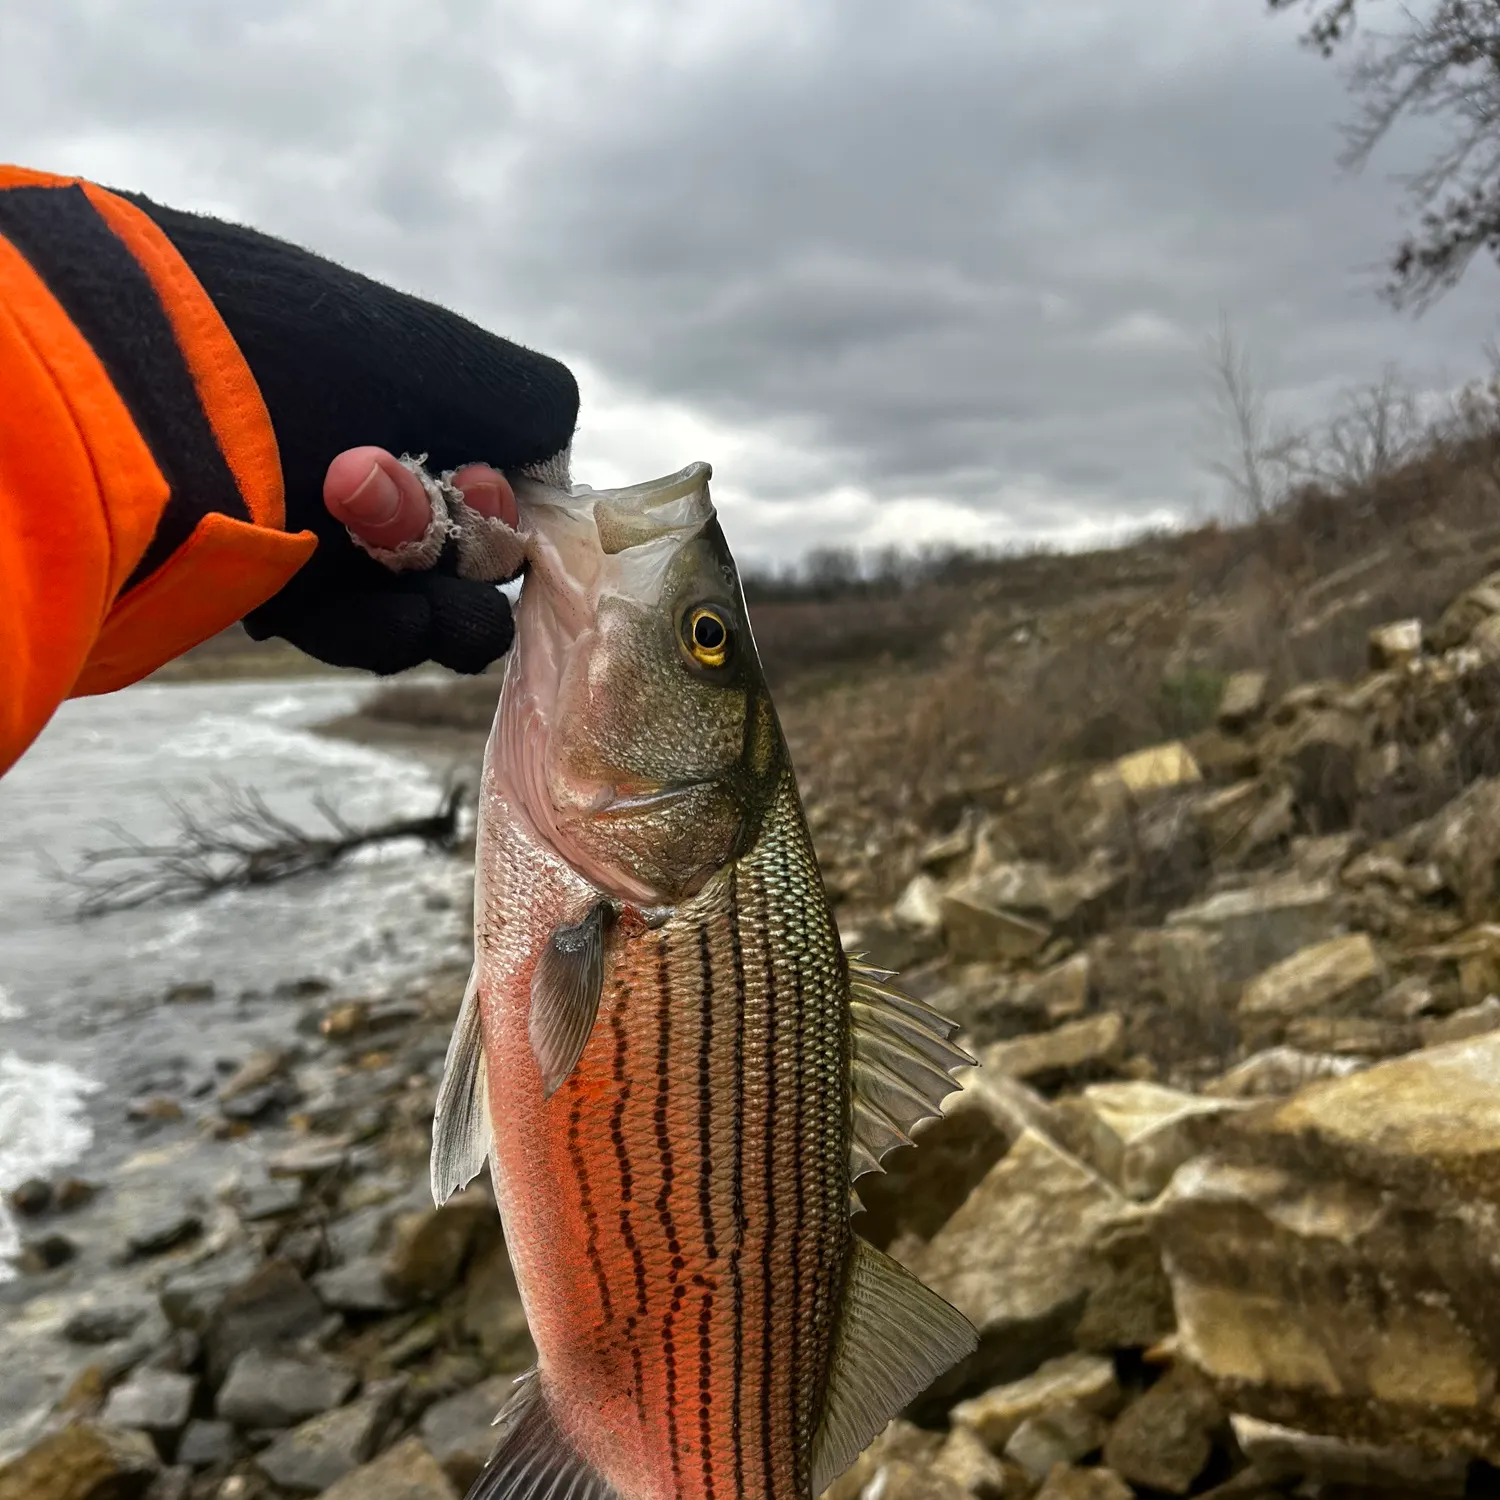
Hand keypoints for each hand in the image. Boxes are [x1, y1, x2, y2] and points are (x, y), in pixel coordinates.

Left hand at [124, 192, 576, 674]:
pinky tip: (358, 600)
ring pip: (444, 609)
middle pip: (480, 552)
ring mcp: (330, 537)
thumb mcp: (435, 352)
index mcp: (400, 395)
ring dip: (441, 599)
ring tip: (381, 565)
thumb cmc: (291, 359)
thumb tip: (551, 461)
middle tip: (434, 514)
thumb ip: (527, 396)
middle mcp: (370, 464)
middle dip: (472, 547)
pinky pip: (384, 637)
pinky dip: (388, 626)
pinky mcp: (288, 599)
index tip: (488, 481)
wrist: (130, 412)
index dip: (511, 493)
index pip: (502, 469)